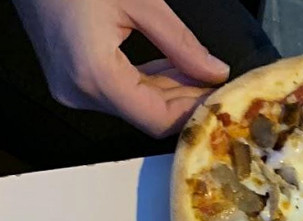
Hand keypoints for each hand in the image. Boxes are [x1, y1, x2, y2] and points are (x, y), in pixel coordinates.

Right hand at [13, 0, 229, 137]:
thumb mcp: (139, 1)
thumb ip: (180, 42)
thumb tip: (214, 71)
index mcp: (95, 75)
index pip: (157, 118)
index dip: (192, 113)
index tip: (220, 100)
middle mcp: (81, 93)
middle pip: (148, 116)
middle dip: (186, 102)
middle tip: (216, 85)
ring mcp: (74, 91)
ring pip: (136, 106)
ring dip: (169, 92)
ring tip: (200, 74)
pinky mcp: (73, 83)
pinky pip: (120, 93)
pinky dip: (147, 84)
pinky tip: (173, 69)